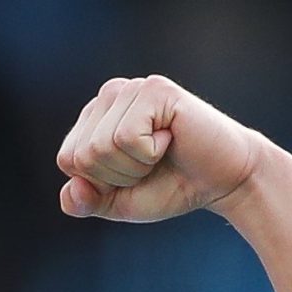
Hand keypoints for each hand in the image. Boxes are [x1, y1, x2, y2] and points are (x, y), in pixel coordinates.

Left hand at [54, 75, 268, 223]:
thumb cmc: (171, 186)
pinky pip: (126, 138)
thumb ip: (86, 201)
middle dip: (118, 176)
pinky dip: (150, 153)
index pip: (68, 160)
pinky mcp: (154, 89)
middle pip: (82, 155)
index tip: (134, 174)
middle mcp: (109, 96)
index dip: (101, 183)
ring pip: (101, 147)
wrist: (223, 180)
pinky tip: (171, 139)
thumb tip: (70, 191)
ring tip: (162, 151)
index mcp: (94, 119)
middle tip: (152, 164)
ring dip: (135, 166)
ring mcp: (130, 89)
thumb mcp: (118, 203)